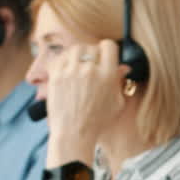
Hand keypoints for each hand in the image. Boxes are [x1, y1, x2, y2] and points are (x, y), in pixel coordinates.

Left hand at [43, 39, 126, 162]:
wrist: (74, 133)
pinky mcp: (56, 76)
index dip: (108, 50)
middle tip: (92, 64)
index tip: (106, 55)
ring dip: (78, 55)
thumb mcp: (117, 103)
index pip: (109, 46)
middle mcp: (90, 70)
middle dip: (93, 54)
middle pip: (92, 47)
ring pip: (75, 49)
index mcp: (108, 75)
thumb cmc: (97, 122)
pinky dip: (64, 61)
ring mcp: (71, 72)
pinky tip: (67, 69)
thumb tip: (123, 68)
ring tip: (78, 65)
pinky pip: (60, 58)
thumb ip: (120, 83)